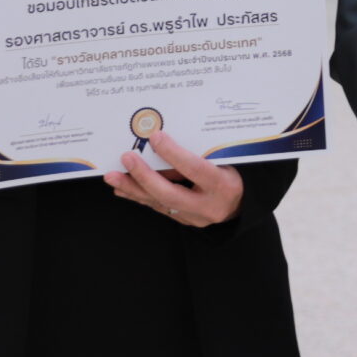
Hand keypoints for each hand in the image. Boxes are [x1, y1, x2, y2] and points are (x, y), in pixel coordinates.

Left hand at [104, 131, 244, 227]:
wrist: (245, 203)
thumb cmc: (236, 172)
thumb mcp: (229, 159)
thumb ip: (205, 150)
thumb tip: (169, 135)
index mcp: (224, 186)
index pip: (195, 169)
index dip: (174, 153)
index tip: (156, 137)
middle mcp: (208, 205)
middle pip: (170, 193)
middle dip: (144, 176)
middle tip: (126, 158)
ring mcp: (195, 217)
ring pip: (159, 202)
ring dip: (133, 188)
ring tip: (112, 176)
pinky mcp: (184, 220)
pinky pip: (158, 207)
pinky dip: (139, 196)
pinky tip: (122, 188)